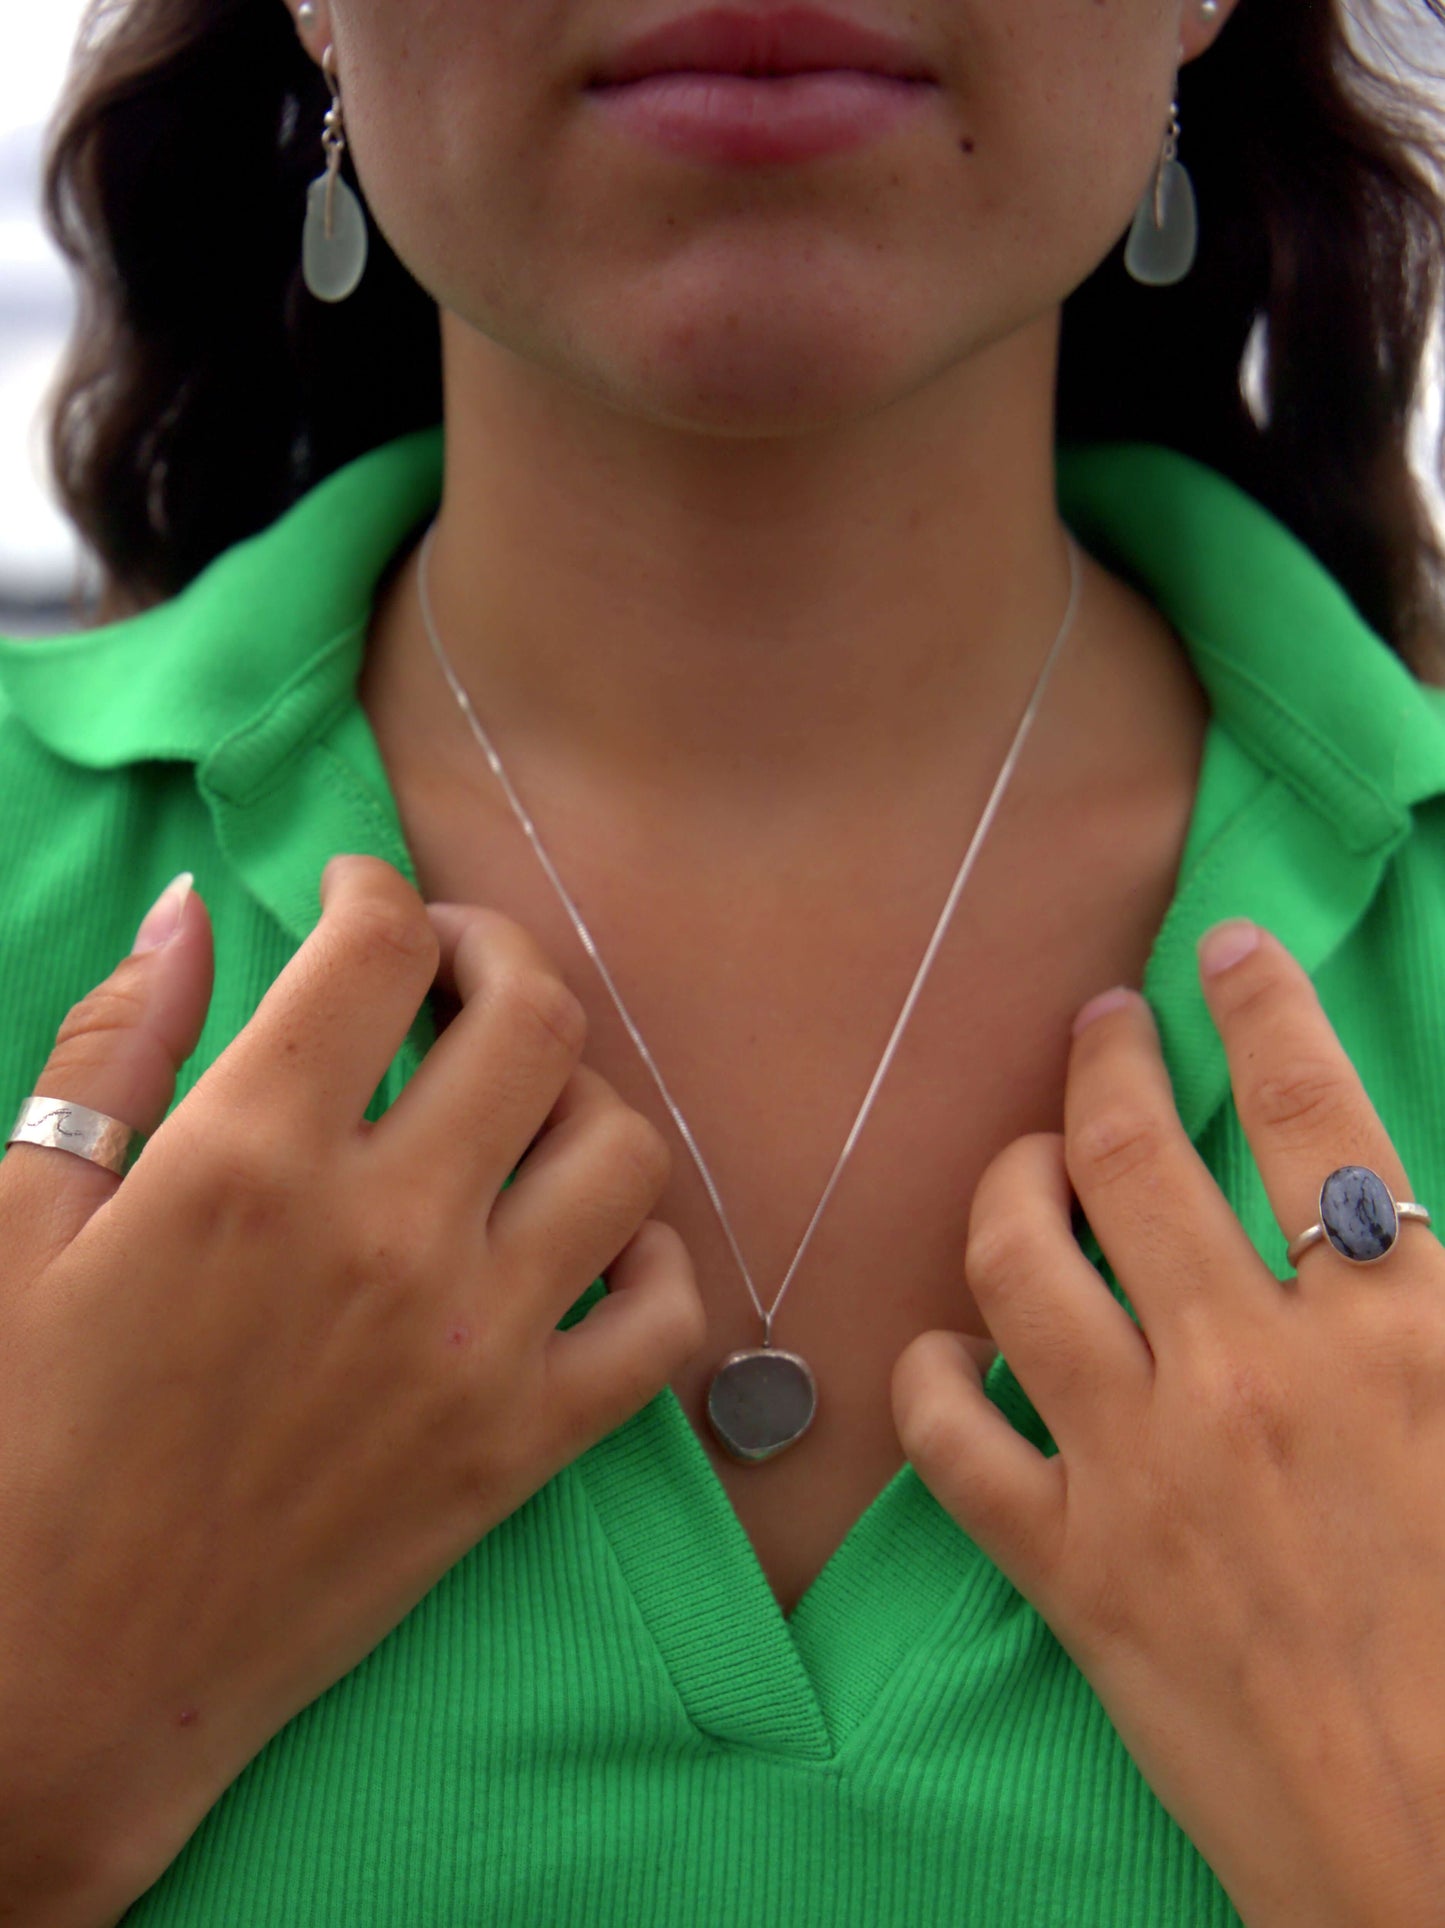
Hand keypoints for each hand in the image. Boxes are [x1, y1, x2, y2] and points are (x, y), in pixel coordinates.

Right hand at [0, 854, 702, 1922]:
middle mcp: (386, 1233)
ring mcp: (475, 1344)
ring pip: (623, 1151)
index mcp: (248, 1160)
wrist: (59, 1687)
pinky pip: (665, 1320)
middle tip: (451, 971)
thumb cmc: (19, 1448)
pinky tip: (586, 1245)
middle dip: (499, 956)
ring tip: (516, 1107)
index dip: (378, 889)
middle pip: (534, 1020)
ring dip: (582, 1098)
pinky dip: (651, 1261)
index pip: (379, 948)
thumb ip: (113, 1052)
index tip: (359, 902)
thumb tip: (190, 909)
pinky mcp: (523, 1448)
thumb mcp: (21, 1228)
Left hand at [891, 920, 1444, 1927]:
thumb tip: (1394, 1223)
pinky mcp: (1070, 1569)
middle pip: (1137, 1160)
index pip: (1311, 1112)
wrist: (1436, 1859)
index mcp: (1393, 1333)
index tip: (1218, 952)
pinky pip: (948, 1441)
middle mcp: (1253, 1374)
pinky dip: (928, 1382)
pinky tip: (942, 1357)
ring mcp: (1143, 1467)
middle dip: (1105, 1067)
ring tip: (1023, 1167)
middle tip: (1100, 1029)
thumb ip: (1437, 1301)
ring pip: (1020, 1268)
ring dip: (1008, 1189)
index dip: (1259, 1007)